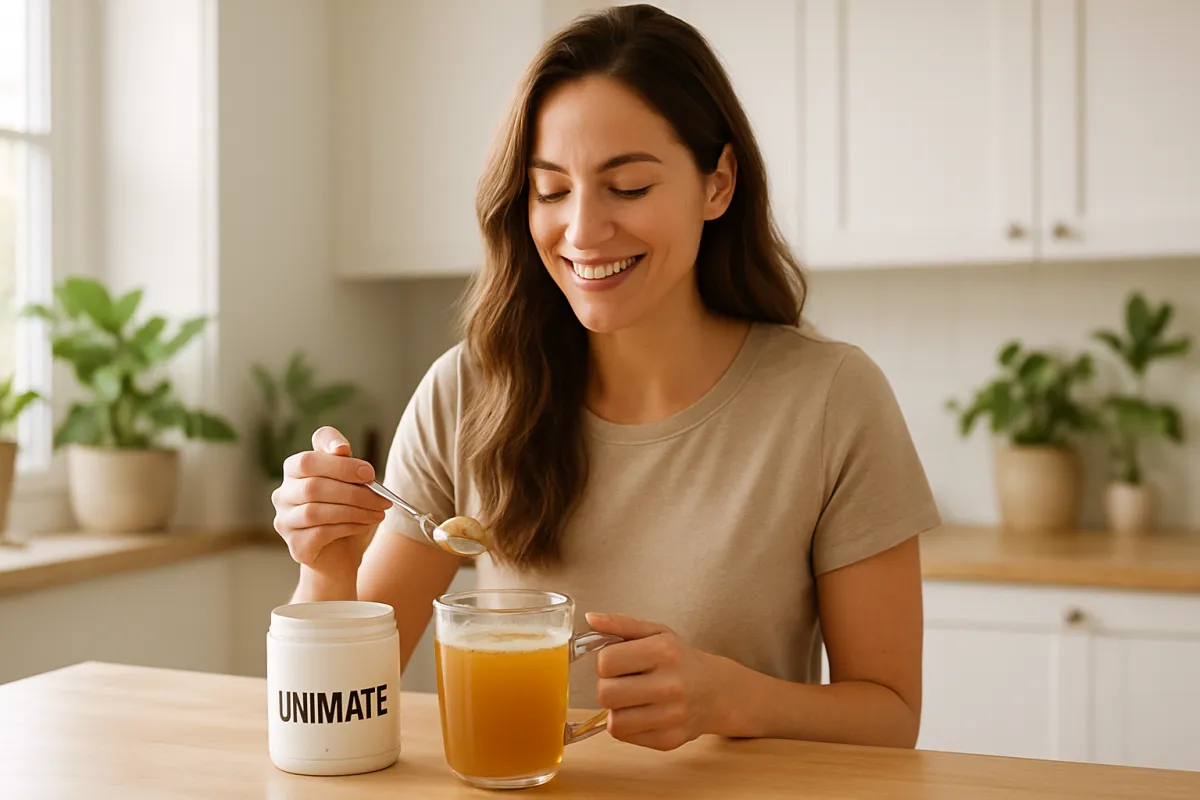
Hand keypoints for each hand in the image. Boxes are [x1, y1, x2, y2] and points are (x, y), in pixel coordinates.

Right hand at [271, 426, 391, 576]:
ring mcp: (284, 520)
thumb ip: (344, 461)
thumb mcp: (350, 481)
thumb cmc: (346, 509)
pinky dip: (348, 527)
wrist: (341, 553)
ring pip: (316, 511)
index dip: (338, 464)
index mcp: (294, 471)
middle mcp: (283, 494)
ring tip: (378, 513)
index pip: (307, 459)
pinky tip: (364, 525)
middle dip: (354, 491)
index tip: (369, 473)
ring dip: (354, 511)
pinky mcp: (295, 544)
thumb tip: (340, 448)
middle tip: (383, 498)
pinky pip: (320, 532)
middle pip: (314, 486)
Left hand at [586, 612, 728, 751]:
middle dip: (608, 686)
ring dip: (617, 709)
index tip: (618, 662)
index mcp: (664, 652)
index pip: (605, 662)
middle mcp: (670, 685)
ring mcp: (671, 716)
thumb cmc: (680, 660)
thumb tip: (591, 618)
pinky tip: (643, 712)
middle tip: (624, 682)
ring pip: (614, 720)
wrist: (715, 692)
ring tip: (633, 698)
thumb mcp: (656, 633)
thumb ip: (621, 624)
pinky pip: (625, 736)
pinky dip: (627, 725)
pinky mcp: (668, 740)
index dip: (605, 662)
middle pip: (605, 693)